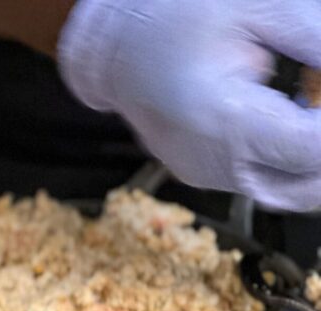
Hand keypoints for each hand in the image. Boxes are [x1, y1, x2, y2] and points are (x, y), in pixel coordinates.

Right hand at [59, 0, 320, 210]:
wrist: (112, 47)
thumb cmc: (173, 17)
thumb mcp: (260, 8)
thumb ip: (315, 39)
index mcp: (223, 119)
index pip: (311, 148)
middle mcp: (211, 161)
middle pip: (306, 185)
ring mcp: (205, 174)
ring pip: (288, 191)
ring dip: (313, 160)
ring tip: (313, 111)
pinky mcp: (203, 174)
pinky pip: (262, 181)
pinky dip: (290, 159)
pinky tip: (295, 118)